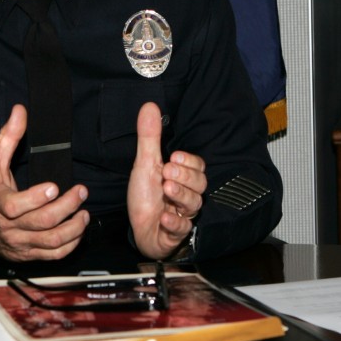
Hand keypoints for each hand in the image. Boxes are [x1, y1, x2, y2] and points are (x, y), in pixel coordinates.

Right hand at [0, 104, 87, 261]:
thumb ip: (7, 137)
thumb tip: (20, 111)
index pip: (15, 206)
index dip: (36, 198)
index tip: (54, 186)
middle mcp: (10, 226)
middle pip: (41, 223)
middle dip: (66, 207)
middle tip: (81, 192)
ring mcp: (21, 243)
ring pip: (51, 242)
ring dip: (73, 228)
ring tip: (84, 213)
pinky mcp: (30, 254)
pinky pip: (54, 255)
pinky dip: (71, 244)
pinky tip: (79, 230)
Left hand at [127, 102, 206, 258]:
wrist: (140, 228)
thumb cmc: (146, 196)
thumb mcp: (145, 164)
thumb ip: (149, 137)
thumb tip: (149, 106)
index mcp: (182, 177)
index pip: (198, 166)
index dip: (189, 161)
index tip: (174, 156)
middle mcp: (186, 195)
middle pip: (200, 184)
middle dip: (185, 176)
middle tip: (167, 171)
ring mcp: (183, 215)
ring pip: (194, 204)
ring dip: (180, 194)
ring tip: (166, 188)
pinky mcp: (175, 234)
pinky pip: (182, 229)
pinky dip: (174, 223)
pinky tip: (164, 217)